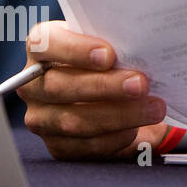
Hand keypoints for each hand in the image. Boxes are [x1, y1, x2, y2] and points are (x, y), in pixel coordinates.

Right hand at [19, 21, 170, 160]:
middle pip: (60, 87)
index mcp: (42, 47)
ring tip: (153, 109)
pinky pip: (83, 146)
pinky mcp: (57, 144)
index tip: (109, 55)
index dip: (75, 50)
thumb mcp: (111, 41)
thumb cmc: (113, 56)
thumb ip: (118, 41)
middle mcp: (33, 83)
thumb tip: (145, 45)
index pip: (44, 44)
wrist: (116, 89)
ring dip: (118, 116)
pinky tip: (137, 130)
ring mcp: (41, 117)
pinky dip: (114, 139)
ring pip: (72, 121)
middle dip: (105, 87)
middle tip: (141, 84)